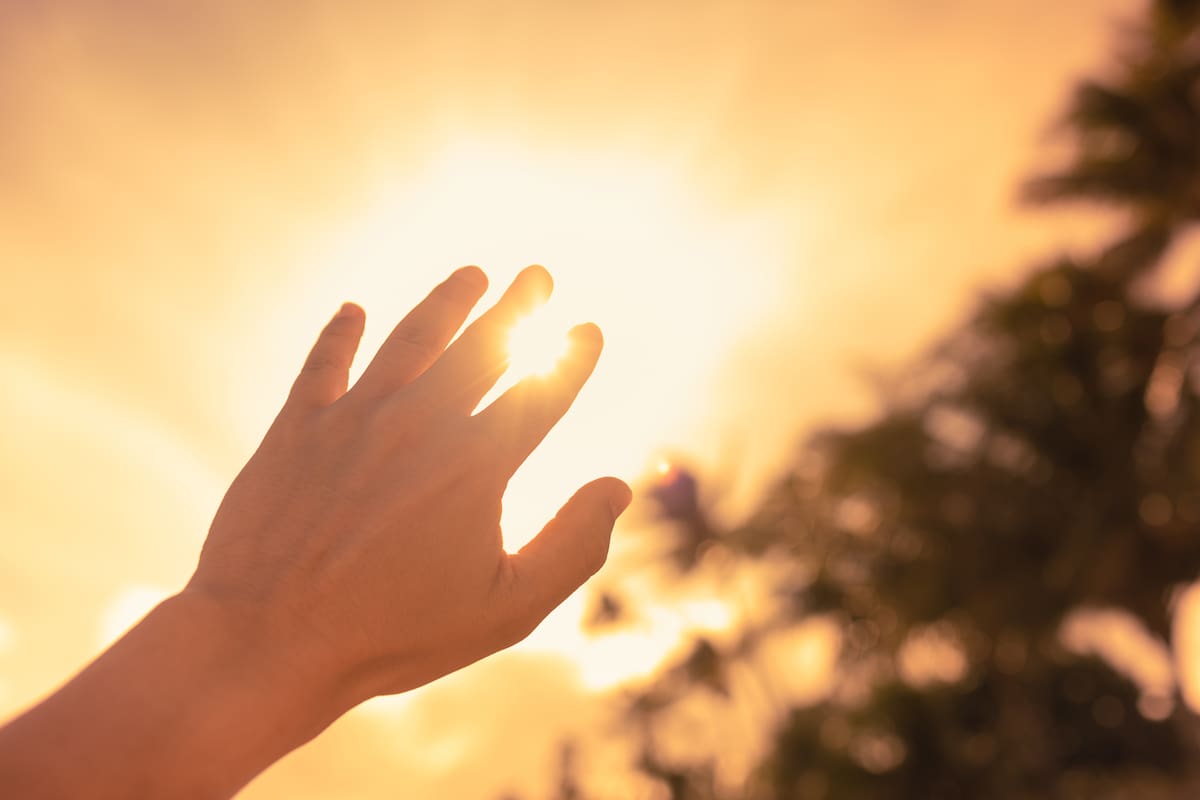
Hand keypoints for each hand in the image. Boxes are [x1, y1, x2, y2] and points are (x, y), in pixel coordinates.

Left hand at [186, 265, 630, 706]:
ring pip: (410, 339)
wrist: (267, 640)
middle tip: (538, 276)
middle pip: (480, 347)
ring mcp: (353, 419)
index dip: (571, 359)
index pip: (540, 394)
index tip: (588, 330)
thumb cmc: (394, 633)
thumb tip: (618, 489)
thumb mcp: (506, 609)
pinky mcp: (296, 429)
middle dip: (516, 306)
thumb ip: (573, 547)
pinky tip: (351, 312)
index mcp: (476, 465)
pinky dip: (339, 334)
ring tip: (471, 275)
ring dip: (445, 302)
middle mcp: (419, 424)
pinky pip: (323, 365)